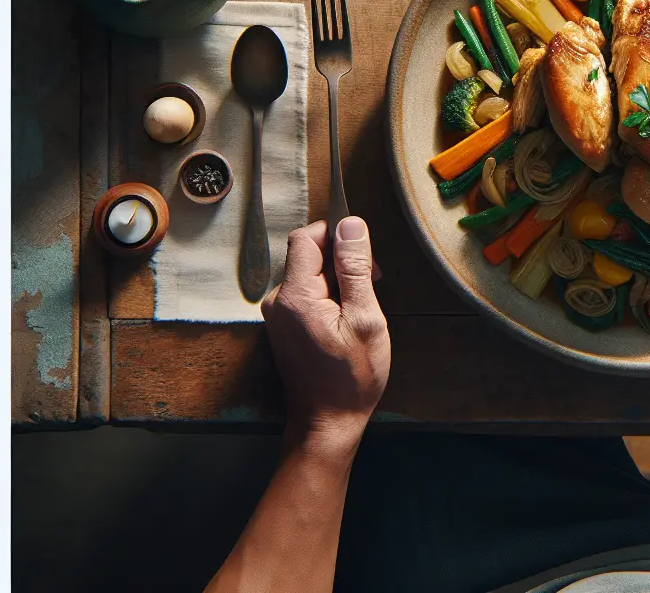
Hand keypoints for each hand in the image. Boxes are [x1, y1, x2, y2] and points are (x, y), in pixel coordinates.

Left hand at [261, 217, 389, 448]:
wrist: (327, 423)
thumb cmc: (352, 377)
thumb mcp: (365, 319)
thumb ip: (355, 269)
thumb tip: (351, 224)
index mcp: (295, 295)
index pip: (306, 237)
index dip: (337, 236)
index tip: (364, 258)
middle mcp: (278, 301)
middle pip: (308, 255)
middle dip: (342, 262)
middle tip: (372, 288)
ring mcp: (278, 316)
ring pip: (309, 276)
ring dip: (337, 282)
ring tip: (360, 312)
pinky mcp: (283, 328)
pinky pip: (306, 296)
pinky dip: (328, 299)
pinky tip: (346, 323)